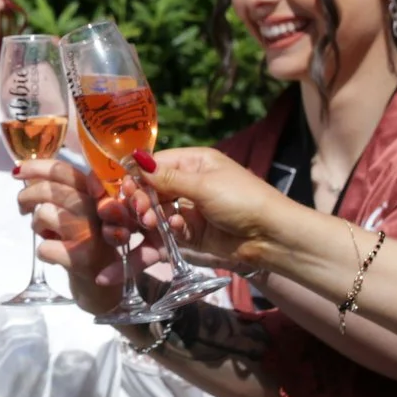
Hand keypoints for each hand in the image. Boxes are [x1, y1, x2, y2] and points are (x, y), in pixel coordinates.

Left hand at [16, 159, 167, 314]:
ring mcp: (90, 233)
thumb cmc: (86, 241)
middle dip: (27, 196)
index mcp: (96, 192)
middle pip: (50, 190)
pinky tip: (55, 254)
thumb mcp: (78, 211)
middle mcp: (97, 208)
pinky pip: (44, 247)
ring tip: (47, 234)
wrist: (105, 282)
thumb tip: (24, 174)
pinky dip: (43, 252)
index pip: (63, 171)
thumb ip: (59, 191)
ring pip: (45, 214)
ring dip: (37, 226)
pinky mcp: (81, 257)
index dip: (36, 167)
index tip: (16, 171)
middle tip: (22, 207)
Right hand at [143, 148, 293, 269]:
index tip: (126, 189)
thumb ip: (168, 177)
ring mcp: (191, 209)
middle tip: (142, 211)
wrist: (270, 236)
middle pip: (153, 189)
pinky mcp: (193, 233)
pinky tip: (168, 232)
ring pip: (158, 211)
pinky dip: (165, 232)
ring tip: (150, 223)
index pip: (156, 164)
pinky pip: (170, 231)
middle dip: (143, 200)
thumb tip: (136, 159)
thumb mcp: (204, 185)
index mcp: (195, 162)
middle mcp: (190, 183)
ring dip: (151, 217)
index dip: (139, 176)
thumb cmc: (242, 199)